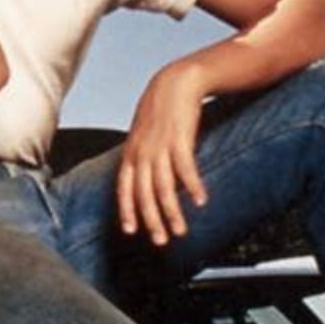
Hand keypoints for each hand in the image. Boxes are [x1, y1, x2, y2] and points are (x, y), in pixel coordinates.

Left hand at [118, 64, 210, 246]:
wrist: (174, 83)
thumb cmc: (160, 111)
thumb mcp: (142, 135)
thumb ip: (141, 157)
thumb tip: (143, 178)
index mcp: (131, 154)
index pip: (124, 188)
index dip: (126, 210)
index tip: (130, 231)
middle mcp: (142, 153)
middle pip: (143, 194)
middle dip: (151, 220)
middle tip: (160, 241)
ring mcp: (159, 147)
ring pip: (162, 187)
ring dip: (172, 212)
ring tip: (180, 230)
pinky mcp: (179, 139)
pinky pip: (185, 168)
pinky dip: (192, 186)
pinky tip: (201, 201)